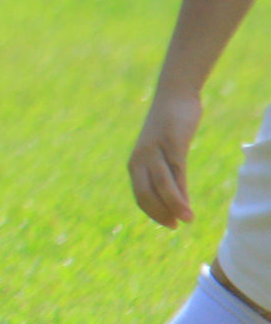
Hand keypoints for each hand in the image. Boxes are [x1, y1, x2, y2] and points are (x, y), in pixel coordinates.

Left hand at [129, 90, 202, 227]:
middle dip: (160, 213)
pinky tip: (188, 201)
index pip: (140, 196)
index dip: (153, 213)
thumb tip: (174, 200)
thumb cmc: (169, 128)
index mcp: (135, 164)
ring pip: (162, 185)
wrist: (174, 97)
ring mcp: (155, 151)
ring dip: (174, 205)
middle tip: (175, 226)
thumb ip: (166, 174)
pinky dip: (181, 189)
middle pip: (146, 193)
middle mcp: (141, 159)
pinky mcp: (172, 143)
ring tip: (187, 220)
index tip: (169, 225)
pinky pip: (176, 171)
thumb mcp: (165, 154)